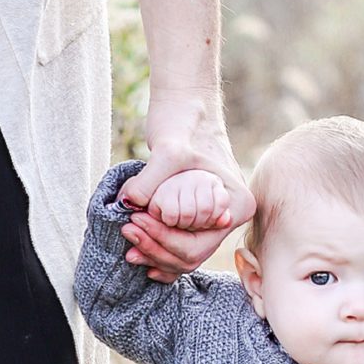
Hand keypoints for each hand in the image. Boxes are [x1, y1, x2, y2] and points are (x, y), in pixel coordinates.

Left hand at [118, 90, 255, 280]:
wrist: (186, 106)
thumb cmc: (184, 122)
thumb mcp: (167, 151)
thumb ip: (148, 181)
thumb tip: (127, 205)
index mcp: (235, 205)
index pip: (198, 243)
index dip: (163, 238)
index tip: (135, 220)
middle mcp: (228, 217)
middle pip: (192, 255)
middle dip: (157, 251)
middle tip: (128, 233)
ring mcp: (213, 219)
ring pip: (185, 257)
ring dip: (155, 256)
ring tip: (129, 246)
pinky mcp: (197, 218)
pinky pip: (182, 248)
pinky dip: (161, 255)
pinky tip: (142, 257)